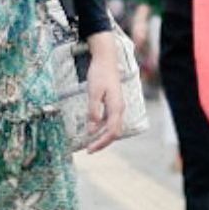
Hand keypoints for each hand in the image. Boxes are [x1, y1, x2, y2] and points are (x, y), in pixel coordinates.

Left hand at [80, 31, 125, 152]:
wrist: (106, 59)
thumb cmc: (99, 74)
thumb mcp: (93, 92)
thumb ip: (93, 111)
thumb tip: (91, 131)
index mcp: (116, 107)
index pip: (111, 132)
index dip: (101, 143)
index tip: (89, 149)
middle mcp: (119, 109)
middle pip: (114, 132)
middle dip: (102, 143)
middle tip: (89, 150)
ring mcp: (117, 106)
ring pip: (113, 127)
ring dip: (102, 136)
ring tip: (90, 143)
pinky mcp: (113, 103)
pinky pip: (109, 120)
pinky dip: (102, 127)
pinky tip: (92, 129)